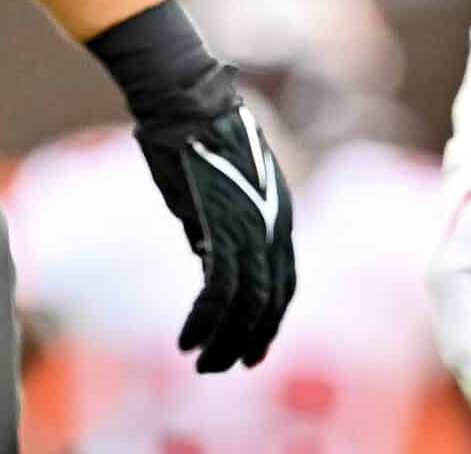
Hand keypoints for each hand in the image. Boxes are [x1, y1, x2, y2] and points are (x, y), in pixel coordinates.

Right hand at [136, 100, 296, 371]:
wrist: (186, 104)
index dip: (270, 320)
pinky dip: (205, 319)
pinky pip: (220, 285)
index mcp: (279, 215)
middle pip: (272, 298)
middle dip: (250, 339)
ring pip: (248, 300)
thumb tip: (209, 262)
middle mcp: (275, 223)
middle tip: (224, 367)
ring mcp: (253, 223)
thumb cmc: (195, 144)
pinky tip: (187, 339)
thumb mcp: (215, 200)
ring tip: (202, 362)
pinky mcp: (224, 223)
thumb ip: (217, 233)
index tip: (253, 351)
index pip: (284, 282)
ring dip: (224, 338)